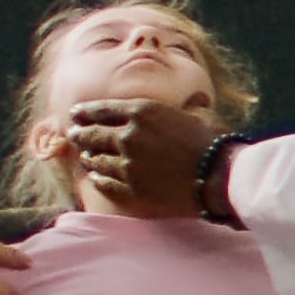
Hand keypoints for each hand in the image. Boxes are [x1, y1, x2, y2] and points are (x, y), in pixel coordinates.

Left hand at [58, 97, 221, 218]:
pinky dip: (98, 179)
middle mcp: (128, 137)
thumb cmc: (213, 141)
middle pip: (92, 135)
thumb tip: (181, 105)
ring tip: (85, 157)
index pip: (101, 109)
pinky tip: (95, 177)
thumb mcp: (193, 113)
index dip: (84, 111)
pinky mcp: (132, 189)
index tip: (75, 113)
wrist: (222, 176)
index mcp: (142, 112)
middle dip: (79, 134)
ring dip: (88, 157)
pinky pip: (106, 183)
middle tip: (73, 134)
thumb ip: (173, 110)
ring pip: (96, 160)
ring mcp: (128, 165)